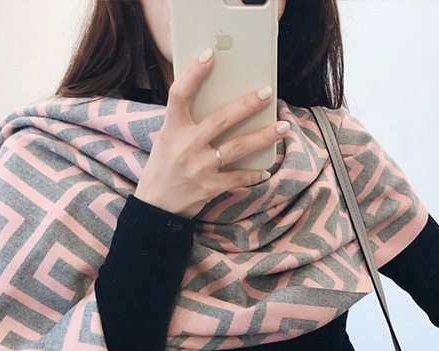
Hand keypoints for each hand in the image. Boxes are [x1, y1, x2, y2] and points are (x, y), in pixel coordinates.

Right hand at [134, 48, 289, 217]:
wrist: (155, 207)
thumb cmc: (162, 168)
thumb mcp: (165, 139)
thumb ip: (184, 122)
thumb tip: (214, 100)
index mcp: (172, 129)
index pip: (179, 94)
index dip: (193, 73)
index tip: (209, 55)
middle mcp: (186, 146)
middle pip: (221, 119)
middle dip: (247, 105)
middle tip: (266, 92)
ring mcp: (199, 168)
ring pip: (237, 148)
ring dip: (263, 137)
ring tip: (282, 127)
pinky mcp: (210, 187)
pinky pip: (238, 178)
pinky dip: (254, 174)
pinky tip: (266, 170)